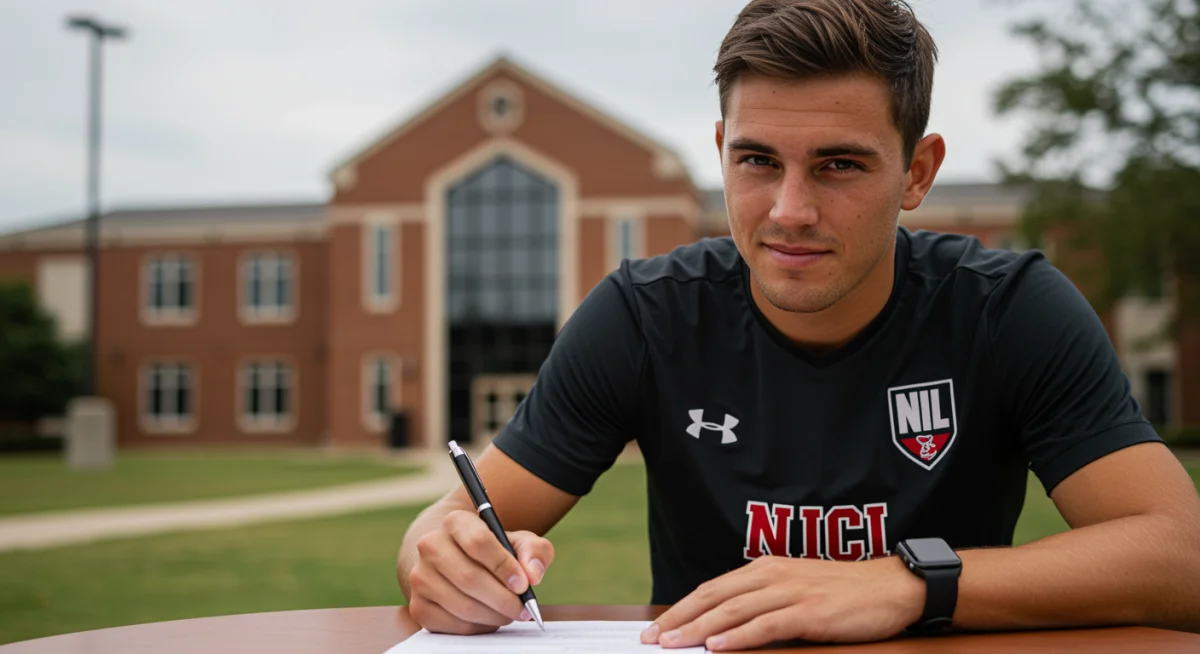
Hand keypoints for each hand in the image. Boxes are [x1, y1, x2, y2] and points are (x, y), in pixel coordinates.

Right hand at [407, 509, 554, 634]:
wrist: (456, 561)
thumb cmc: (493, 552)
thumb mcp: (518, 543)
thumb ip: (534, 551)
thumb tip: (533, 574)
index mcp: (456, 522)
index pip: (478, 542)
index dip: (503, 566)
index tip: (523, 584)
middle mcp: (430, 546)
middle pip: (469, 578)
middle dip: (503, 599)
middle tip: (523, 608)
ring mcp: (420, 577)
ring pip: (462, 605)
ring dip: (493, 615)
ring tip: (510, 613)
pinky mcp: (418, 606)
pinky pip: (452, 625)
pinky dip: (478, 627)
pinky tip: (489, 618)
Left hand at [641, 555, 924, 650]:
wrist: (891, 587)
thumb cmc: (844, 593)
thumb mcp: (796, 590)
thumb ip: (763, 602)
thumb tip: (726, 626)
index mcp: (765, 569)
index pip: (712, 589)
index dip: (682, 608)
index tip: (657, 627)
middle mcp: (772, 576)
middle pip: (714, 598)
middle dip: (679, 619)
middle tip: (652, 639)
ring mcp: (791, 592)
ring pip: (733, 612)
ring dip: (699, 629)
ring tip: (673, 644)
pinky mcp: (810, 611)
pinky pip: (766, 625)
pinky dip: (738, 637)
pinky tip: (718, 647)